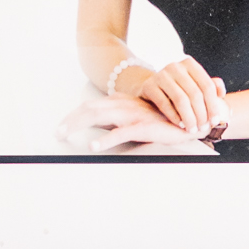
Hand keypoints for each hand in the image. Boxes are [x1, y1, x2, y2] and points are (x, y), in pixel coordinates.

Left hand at [64, 96, 219, 157]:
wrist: (191, 116)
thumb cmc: (163, 119)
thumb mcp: (138, 118)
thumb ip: (120, 121)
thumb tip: (102, 128)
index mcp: (121, 102)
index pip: (91, 106)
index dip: (74, 116)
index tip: (61, 126)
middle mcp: (124, 105)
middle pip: (89, 109)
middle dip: (70, 120)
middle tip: (56, 132)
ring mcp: (132, 114)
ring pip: (99, 116)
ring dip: (79, 125)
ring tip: (64, 135)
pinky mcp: (143, 126)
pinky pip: (120, 133)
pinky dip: (105, 140)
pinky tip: (93, 146)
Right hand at [110, 55, 228, 139]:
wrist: (151, 88)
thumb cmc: (178, 88)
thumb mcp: (194, 84)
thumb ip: (210, 87)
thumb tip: (221, 93)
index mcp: (190, 64)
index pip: (207, 85)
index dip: (213, 105)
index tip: (215, 121)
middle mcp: (175, 67)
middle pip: (195, 93)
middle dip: (201, 114)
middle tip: (203, 128)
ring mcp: (161, 75)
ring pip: (180, 99)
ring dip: (189, 117)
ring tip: (192, 129)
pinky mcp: (148, 85)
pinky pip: (164, 103)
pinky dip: (174, 116)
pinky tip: (180, 124)